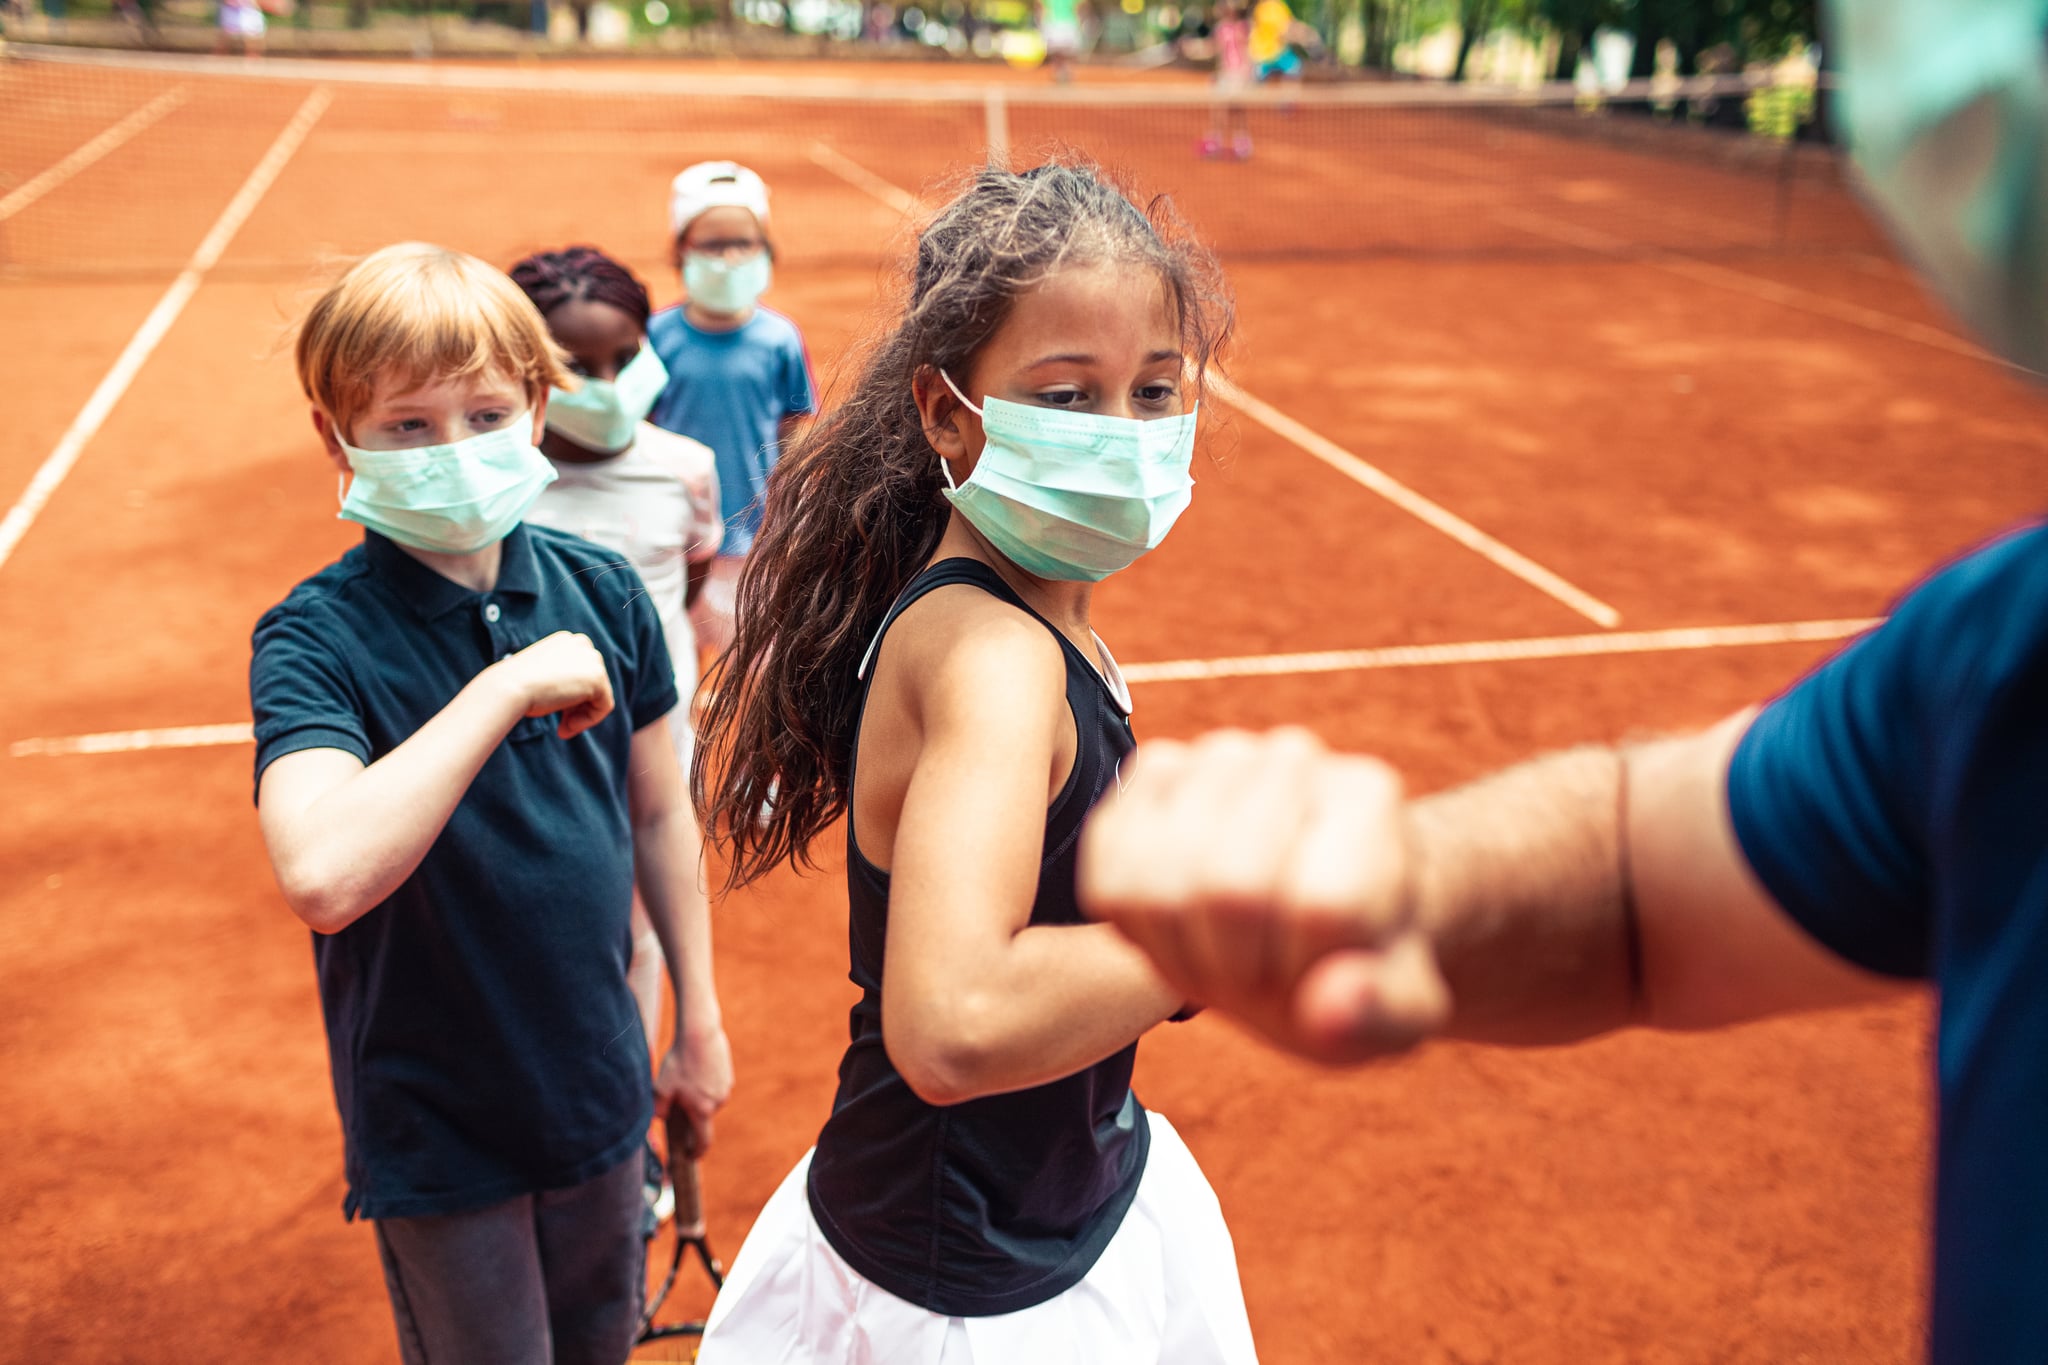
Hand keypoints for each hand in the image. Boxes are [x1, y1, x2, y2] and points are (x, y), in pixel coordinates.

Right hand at [497, 631, 614, 738]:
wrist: (508, 688)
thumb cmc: (515, 686)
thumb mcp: (538, 677)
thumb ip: (559, 680)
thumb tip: (575, 693)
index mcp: (566, 641)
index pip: (581, 671)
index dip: (572, 696)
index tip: (558, 713)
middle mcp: (581, 644)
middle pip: (592, 682)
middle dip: (578, 706)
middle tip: (562, 724)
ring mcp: (591, 658)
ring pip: (600, 695)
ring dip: (582, 715)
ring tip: (563, 728)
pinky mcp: (598, 677)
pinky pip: (605, 706)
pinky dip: (588, 720)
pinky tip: (565, 727)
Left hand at [656, 1021, 733, 1155]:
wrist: (699, 1032)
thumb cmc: (679, 1061)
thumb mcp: (661, 1088)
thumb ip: (658, 1110)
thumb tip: (659, 1119)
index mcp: (702, 1110)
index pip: (703, 1140)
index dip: (696, 1152)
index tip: (691, 1157)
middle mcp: (718, 1102)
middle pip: (703, 1116)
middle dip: (691, 1113)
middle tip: (675, 1099)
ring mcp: (726, 1087)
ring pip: (709, 1099)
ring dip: (698, 1097)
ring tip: (683, 1078)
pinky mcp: (728, 1074)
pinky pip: (714, 1085)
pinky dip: (705, 1083)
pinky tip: (693, 1068)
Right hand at [1080, 728, 1450, 1064]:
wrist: (1315, 911)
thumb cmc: (1355, 962)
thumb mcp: (1401, 1006)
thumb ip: (1381, 1014)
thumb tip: (1328, 1014)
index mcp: (1369, 794)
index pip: (1321, 907)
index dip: (1303, 971)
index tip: (1319, 979)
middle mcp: (1293, 754)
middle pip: (1230, 890)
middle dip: (1237, 965)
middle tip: (1260, 975)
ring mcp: (1214, 755)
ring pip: (1162, 878)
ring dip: (1184, 946)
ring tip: (1225, 950)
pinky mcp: (1151, 773)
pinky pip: (1110, 854)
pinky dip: (1133, 912)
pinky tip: (1179, 921)